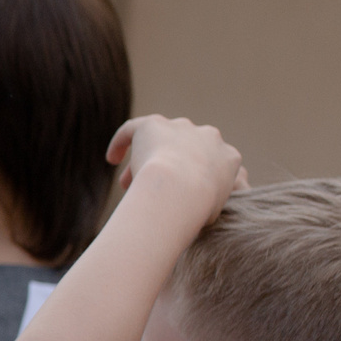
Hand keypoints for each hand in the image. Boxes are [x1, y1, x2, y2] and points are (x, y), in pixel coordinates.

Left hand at [106, 115, 244, 211]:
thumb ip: (205, 207)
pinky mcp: (154, 124)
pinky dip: (122, 142)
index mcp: (228, 157)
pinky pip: (133, 129)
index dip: (191, 179)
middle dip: (169, 167)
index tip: (177, 195)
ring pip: (159, 140)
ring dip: (144, 159)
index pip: (210, 164)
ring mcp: (181, 127)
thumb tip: (192, 215)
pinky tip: (112, 158)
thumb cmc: (196, 211)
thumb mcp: (212, 214)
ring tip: (127, 183)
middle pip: (184, 150)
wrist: (181, 190)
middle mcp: (208, 137)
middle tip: (150, 190)